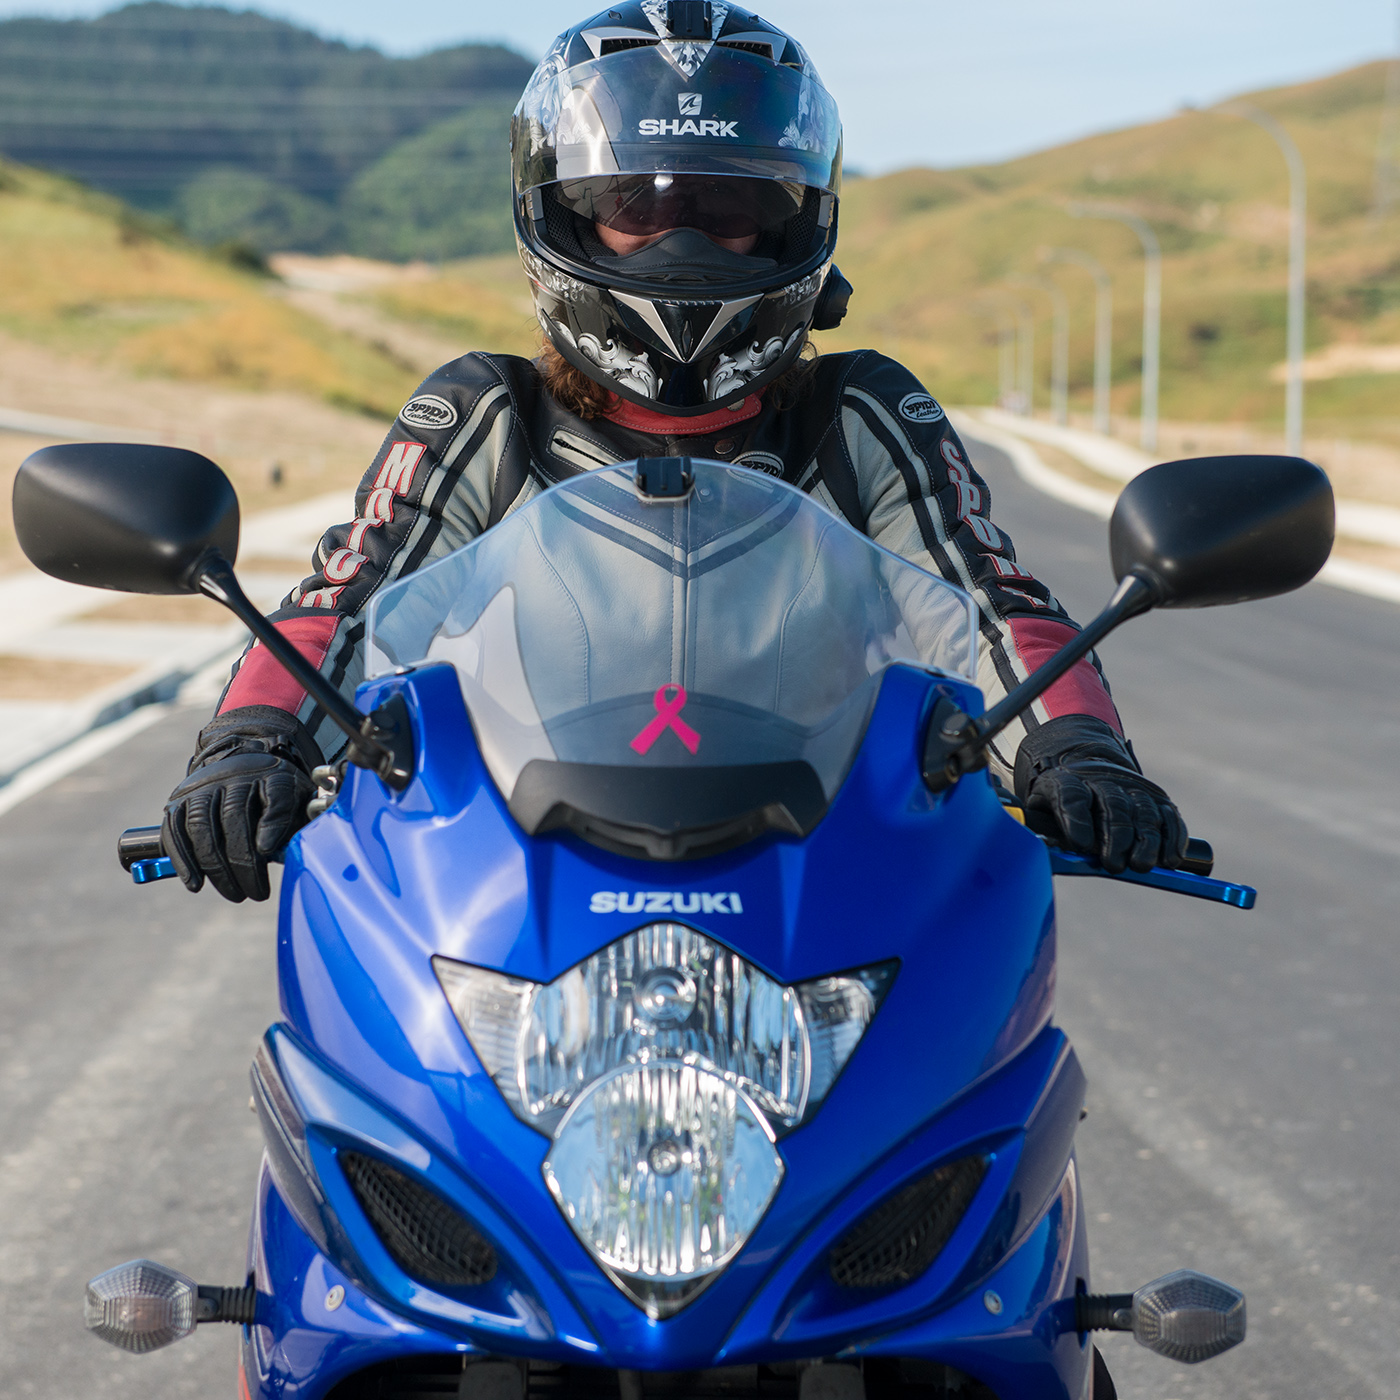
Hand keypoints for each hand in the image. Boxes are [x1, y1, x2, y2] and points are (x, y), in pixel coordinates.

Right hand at [163, 706, 320, 901]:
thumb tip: (287, 854)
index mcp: (271, 773)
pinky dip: (182, 859)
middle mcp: (233, 775)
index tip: (269, 851)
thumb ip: (295, 823)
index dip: (273, 822)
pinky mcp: (179, 802)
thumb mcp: (297, 801)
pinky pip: (175, 831)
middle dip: (245, 861)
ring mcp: (202, 788)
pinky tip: (195, 884)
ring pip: (203, 826)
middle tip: (257, 893)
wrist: (240, 766)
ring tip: (234, 893)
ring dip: (216, 866)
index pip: (276, 794)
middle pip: (235, 816)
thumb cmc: (273, 796)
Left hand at [1015, 715, 1186, 874]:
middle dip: (1115, 837)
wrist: (1087, 769)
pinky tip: (1170, 859)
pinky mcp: (1157, 797)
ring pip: (1144, 810)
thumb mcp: (1042, 809)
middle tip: (1114, 865)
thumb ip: (1044, 829)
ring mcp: (1133, 786)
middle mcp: (1103, 779)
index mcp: (1067, 779)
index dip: (1076, 819)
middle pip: (1113, 804)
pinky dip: (1173, 837)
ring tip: (1141, 865)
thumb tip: (1045, 851)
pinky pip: (1169, 815)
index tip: (1080, 845)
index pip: (1071, 795)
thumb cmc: (1061, 801)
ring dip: (1146, 840)